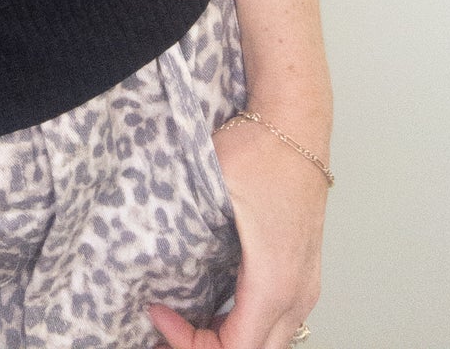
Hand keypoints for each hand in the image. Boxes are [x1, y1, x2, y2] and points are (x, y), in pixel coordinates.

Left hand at [146, 118, 327, 348]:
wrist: (296, 123)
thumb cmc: (261, 150)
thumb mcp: (212, 188)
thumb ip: (183, 228)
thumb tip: (144, 251)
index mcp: (275, 281)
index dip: (191, 343)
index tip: (158, 312)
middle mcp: (298, 292)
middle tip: (166, 332)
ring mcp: (305, 284)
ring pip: (271, 342)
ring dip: (228, 342)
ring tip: (185, 326)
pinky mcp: (303, 272)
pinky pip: (276, 321)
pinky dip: (244, 327)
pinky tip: (214, 309)